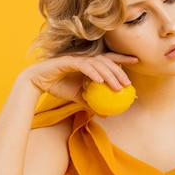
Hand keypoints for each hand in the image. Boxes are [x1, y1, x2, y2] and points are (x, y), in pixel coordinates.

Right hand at [22, 52, 138, 102]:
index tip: (136, 61)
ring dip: (109, 74)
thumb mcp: (78, 98)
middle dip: (119, 70)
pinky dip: (93, 73)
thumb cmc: (58, 87)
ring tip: (118, 86)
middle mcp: (85, 58)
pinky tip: (100, 81)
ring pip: (98, 64)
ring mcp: (77, 58)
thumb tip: (105, 115)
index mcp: (89, 64)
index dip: (122, 59)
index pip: (109, 59)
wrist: (38, 82)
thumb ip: (91, 104)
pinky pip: (83, 66)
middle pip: (107, 61)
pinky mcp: (67, 61)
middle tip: (128, 83)